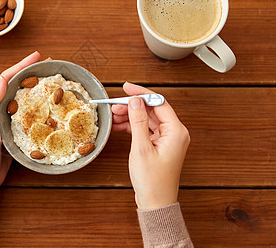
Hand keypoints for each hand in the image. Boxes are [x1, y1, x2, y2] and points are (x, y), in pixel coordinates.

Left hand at [0, 51, 41, 187]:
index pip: (6, 78)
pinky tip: (46, 105)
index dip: (21, 65)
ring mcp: (5, 119)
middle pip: (15, 84)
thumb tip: (0, 78)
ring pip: (22, 97)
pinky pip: (27, 112)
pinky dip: (36, 105)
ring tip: (49, 80)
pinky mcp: (13, 130)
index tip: (36, 57)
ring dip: (35, 86)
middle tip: (47, 65)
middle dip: (30, 72)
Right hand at [112, 82, 189, 210]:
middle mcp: (174, 133)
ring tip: (114, 115)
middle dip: (133, 105)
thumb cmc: (153, 181)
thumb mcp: (141, 148)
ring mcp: (167, 139)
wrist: (155, 202)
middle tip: (115, 104)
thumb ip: (138, 122)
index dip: (141, 93)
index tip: (126, 88)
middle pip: (152, 109)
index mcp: (176, 131)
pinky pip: (146, 129)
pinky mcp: (160, 145)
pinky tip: (119, 125)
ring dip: (131, 115)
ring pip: (147, 118)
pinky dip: (133, 126)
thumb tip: (135, 102)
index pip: (159, 102)